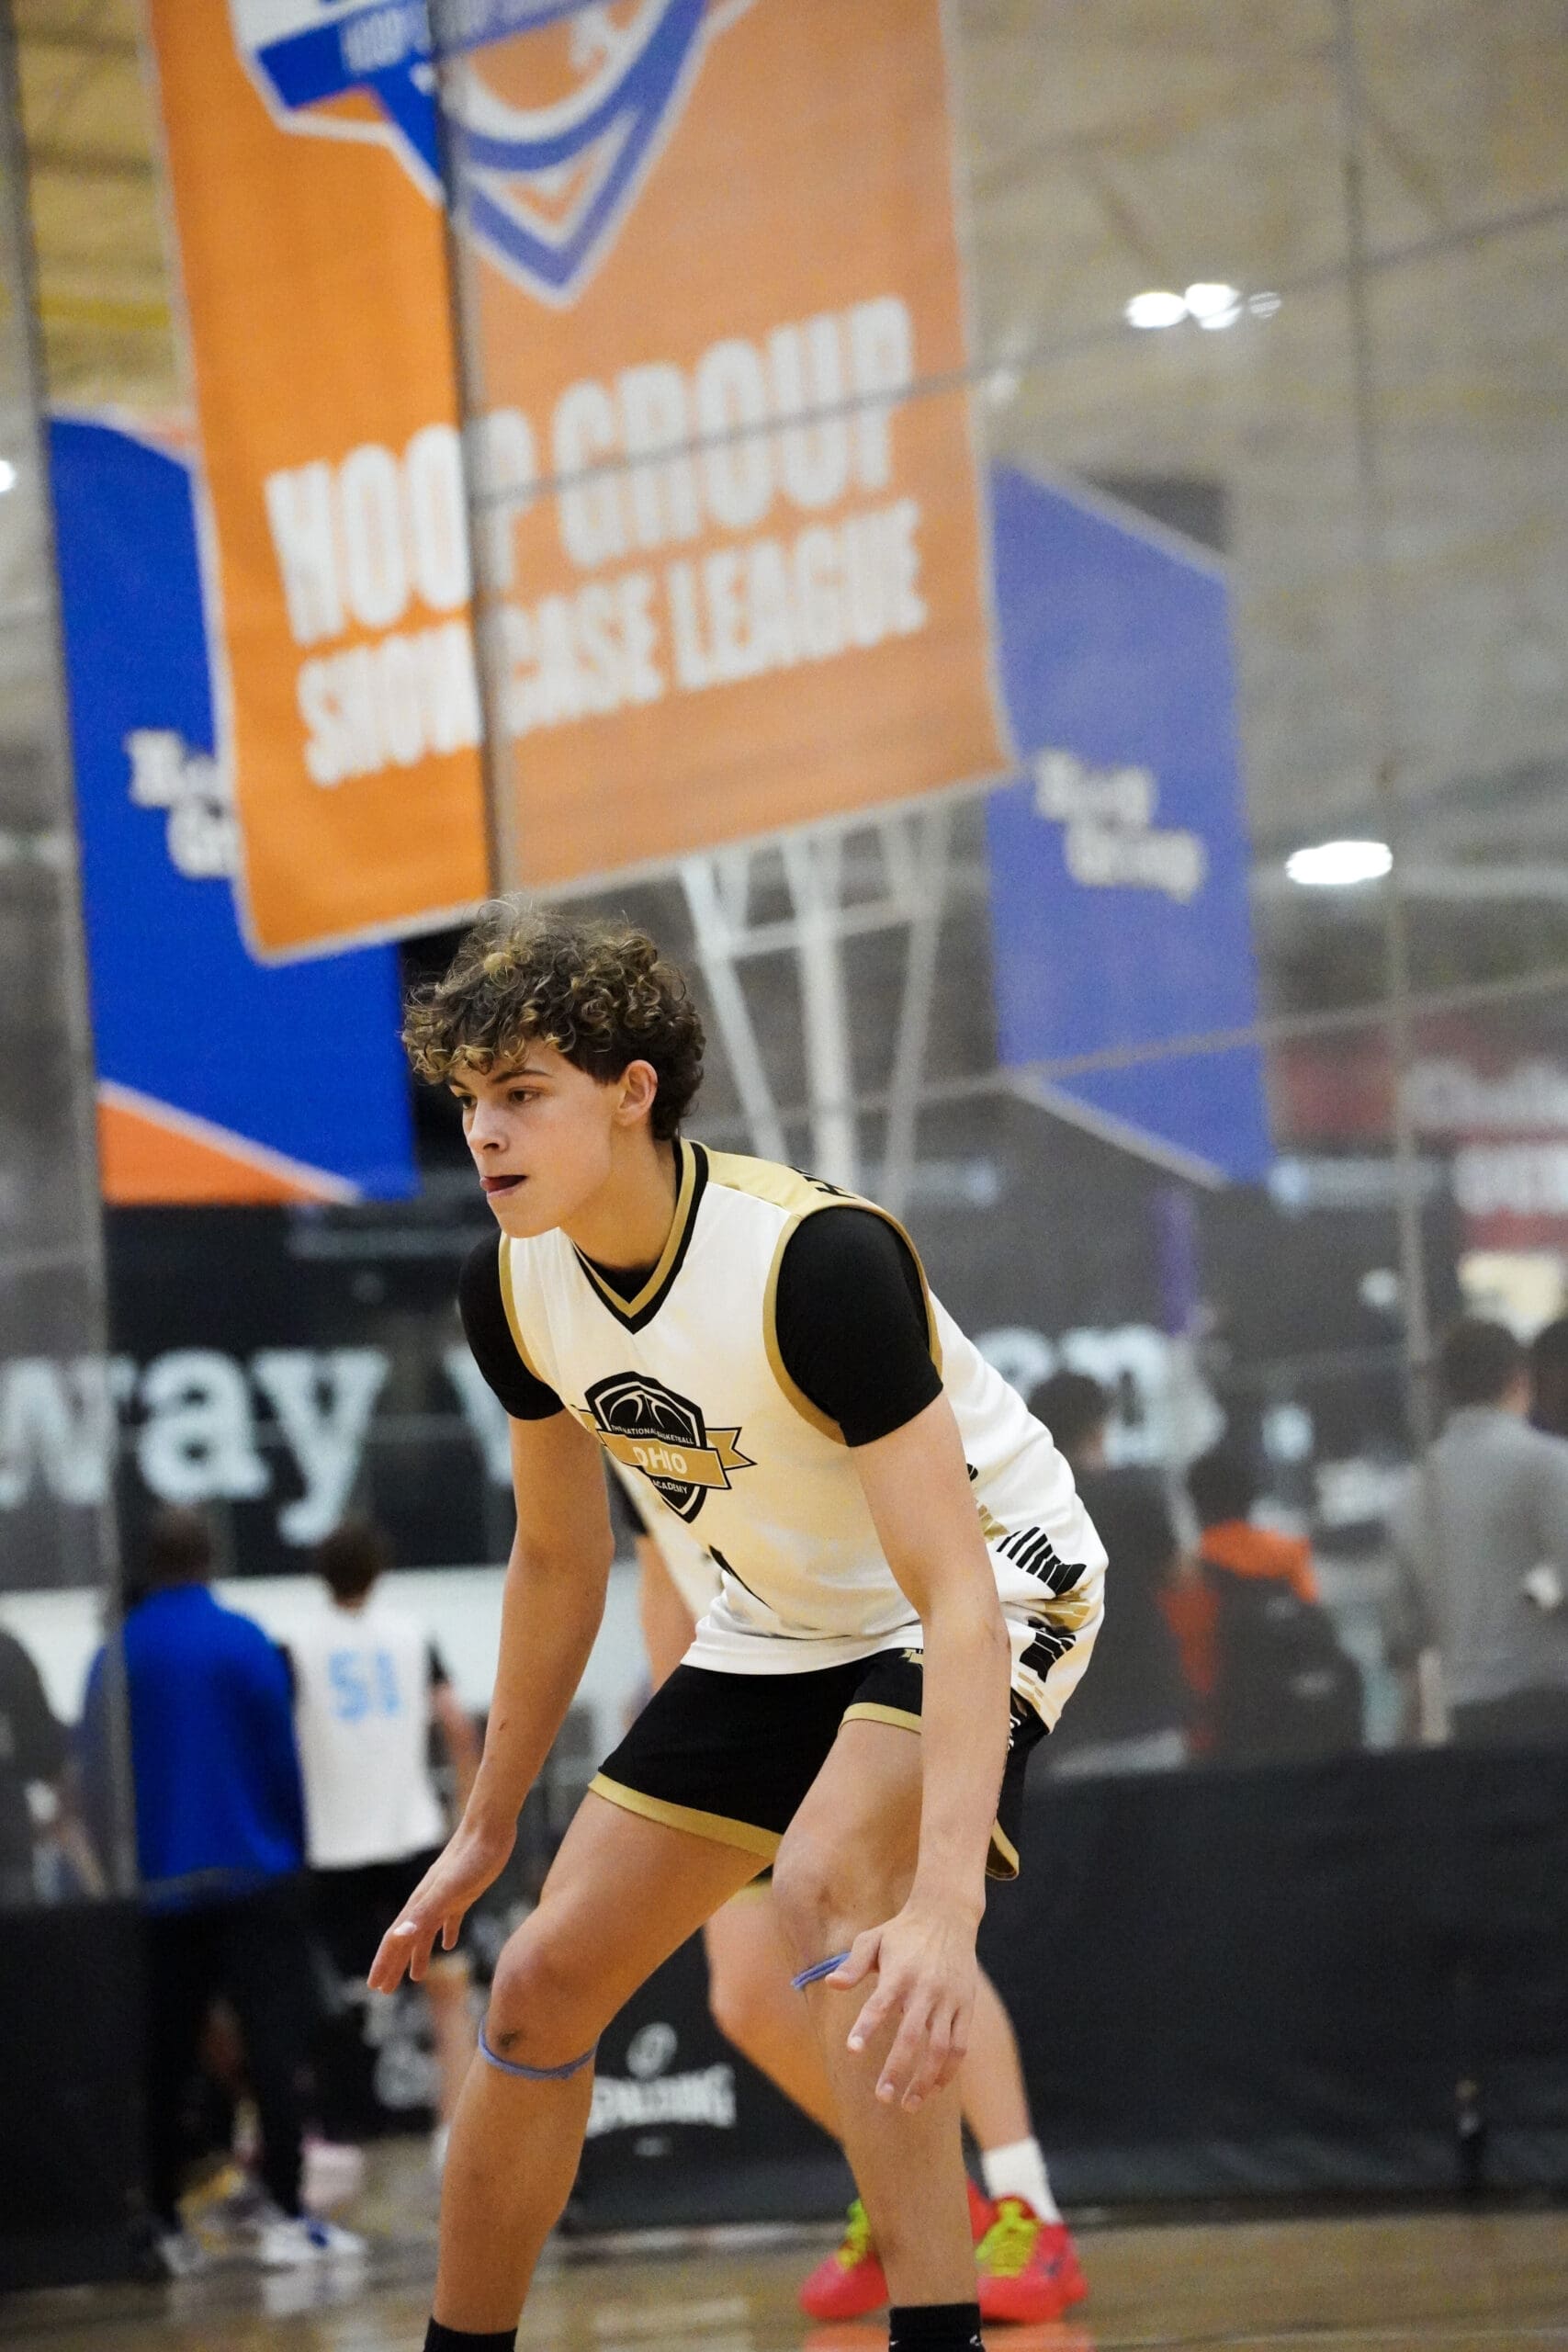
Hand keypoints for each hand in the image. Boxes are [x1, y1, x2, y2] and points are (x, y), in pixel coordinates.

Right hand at [368, 1816, 514, 1990]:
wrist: (489, 1828)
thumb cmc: (470, 1859)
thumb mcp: (448, 1890)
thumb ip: (424, 1912)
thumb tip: (398, 1936)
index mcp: (419, 1904)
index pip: (395, 1939)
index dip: (384, 1963)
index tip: (374, 1986)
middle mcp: (427, 1902)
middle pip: (406, 1939)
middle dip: (395, 1965)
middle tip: (385, 1990)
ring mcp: (445, 1897)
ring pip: (426, 1932)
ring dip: (418, 1954)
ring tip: (417, 1977)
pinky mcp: (464, 1893)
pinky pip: (450, 1920)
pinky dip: (447, 1934)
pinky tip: (449, 1944)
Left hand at [827, 1899, 978, 2113]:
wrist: (947, 1915)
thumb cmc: (902, 1931)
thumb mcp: (873, 1939)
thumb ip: (853, 1964)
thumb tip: (832, 1984)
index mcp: (899, 1973)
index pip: (880, 2004)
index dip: (866, 2027)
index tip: (852, 2050)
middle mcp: (926, 1989)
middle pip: (912, 2036)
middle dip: (897, 2070)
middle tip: (882, 2098)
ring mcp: (949, 2000)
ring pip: (939, 2049)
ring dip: (925, 2080)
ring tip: (908, 2105)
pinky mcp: (966, 2007)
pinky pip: (959, 2046)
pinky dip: (948, 2070)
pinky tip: (934, 2088)